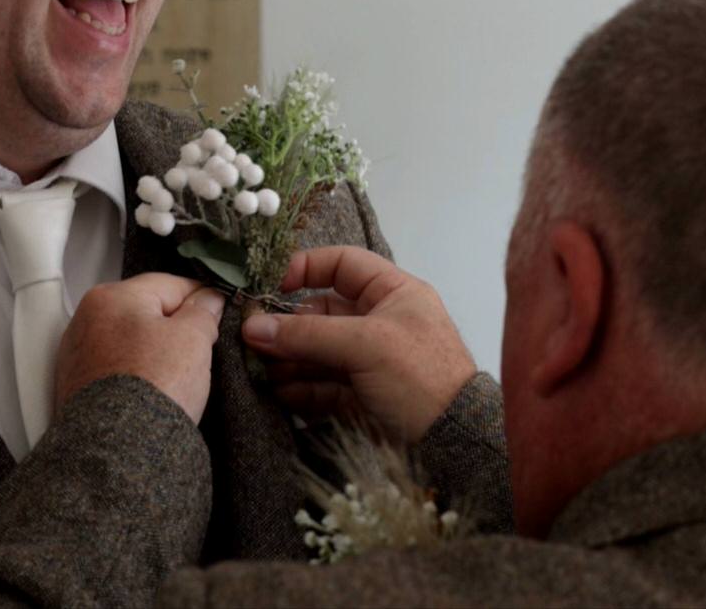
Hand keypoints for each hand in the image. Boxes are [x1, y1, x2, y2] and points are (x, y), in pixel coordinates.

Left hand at [56, 274, 224, 423]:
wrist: (117, 449)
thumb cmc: (155, 384)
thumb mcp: (193, 339)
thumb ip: (203, 311)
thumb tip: (208, 299)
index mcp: (112, 296)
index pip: (170, 285)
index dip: (202, 298)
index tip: (222, 312)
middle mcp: (86, 319)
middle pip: (146, 311)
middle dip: (176, 326)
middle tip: (204, 348)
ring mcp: (77, 354)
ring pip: (131, 341)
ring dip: (155, 351)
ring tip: (179, 375)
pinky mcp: (76, 386)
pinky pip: (117, 368)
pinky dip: (136, 373)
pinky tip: (154, 390)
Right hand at [240, 246, 475, 443]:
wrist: (453, 441)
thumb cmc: (421, 376)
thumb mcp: (365, 345)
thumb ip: (307, 334)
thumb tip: (253, 326)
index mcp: (392, 293)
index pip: (343, 264)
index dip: (306, 268)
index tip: (273, 286)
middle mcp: (379, 321)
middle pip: (320, 312)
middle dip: (287, 326)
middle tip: (252, 340)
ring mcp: (367, 360)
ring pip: (316, 351)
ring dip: (287, 359)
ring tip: (259, 370)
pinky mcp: (359, 394)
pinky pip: (320, 384)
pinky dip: (298, 388)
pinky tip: (278, 392)